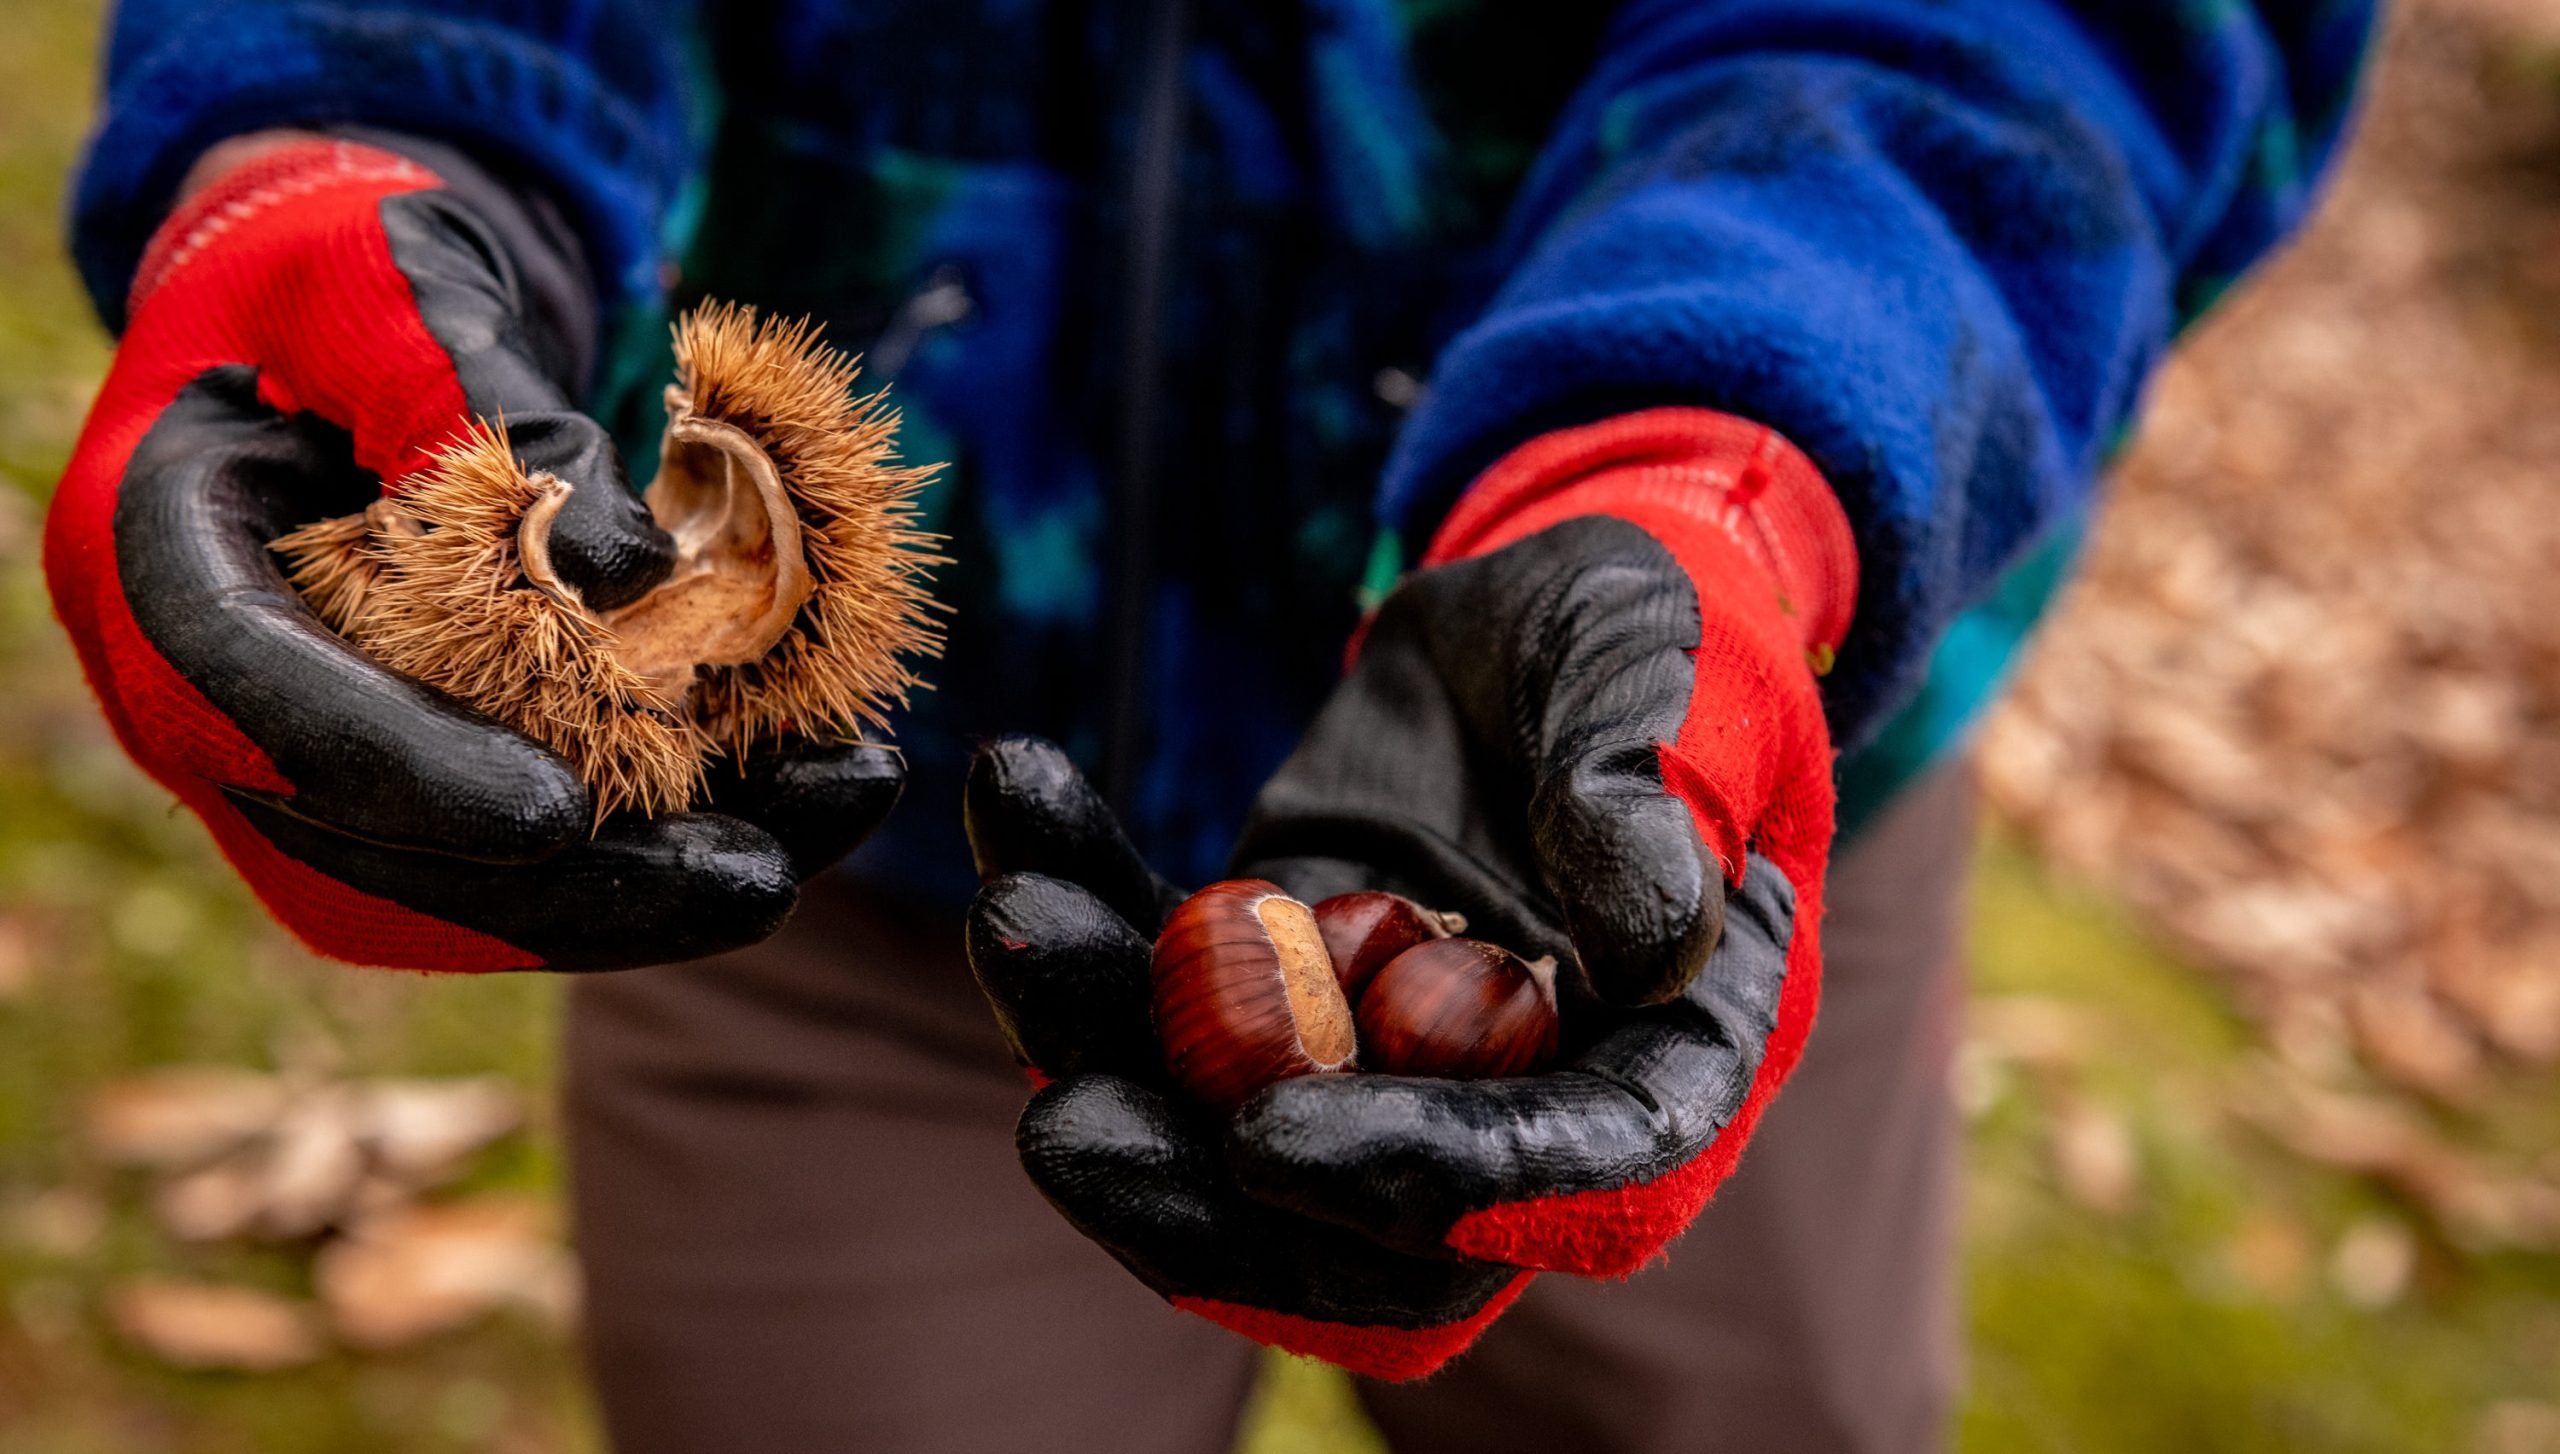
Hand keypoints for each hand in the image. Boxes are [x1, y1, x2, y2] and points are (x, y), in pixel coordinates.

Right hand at [45, 136, 900, 970]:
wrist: (367, 316)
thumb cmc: (365, 276)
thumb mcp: (407, 283)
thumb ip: (484, 398)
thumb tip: (627, 568)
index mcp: (152, 551)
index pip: (245, 695)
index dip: (399, 769)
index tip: (555, 816)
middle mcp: (211, 693)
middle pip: (372, 847)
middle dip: (574, 885)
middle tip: (754, 880)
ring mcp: (308, 757)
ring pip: (468, 887)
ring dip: (654, 886)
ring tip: (819, 833)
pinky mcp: (413, 782)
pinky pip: (531, 858)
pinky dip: (669, 842)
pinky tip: (811, 802)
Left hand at [964, 409, 1856, 1376]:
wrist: (1546, 610)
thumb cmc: (1648, 640)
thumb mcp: (1655, 681)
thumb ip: (1644, 802)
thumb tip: (1658, 946)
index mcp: (1658, 1067)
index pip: (1551, 1174)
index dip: (1412, 1180)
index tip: (1265, 1142)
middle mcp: (1511, 1102)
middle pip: (1356, 1232)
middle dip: (1197, 1201)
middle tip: (1060, 1130)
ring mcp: (1373, 1056)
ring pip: (1224, 1115)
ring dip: (1100, 1047)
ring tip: (1014, 921)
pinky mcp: (1272, 987)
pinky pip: (1164, 982)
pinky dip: (1086, 904)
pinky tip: (1016, 798)